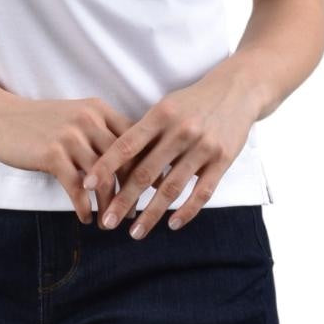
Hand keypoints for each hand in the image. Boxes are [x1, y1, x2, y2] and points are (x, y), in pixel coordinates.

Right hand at [0, 95, 142, 223]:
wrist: (0, 116)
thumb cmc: (41, 121)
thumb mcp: (76, 117)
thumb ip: (100, 132)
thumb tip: (129, 161)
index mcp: (99, 110)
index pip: (135, 140)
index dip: (149, 166)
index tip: (159, 189)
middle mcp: (89, 120)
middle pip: (124, 162)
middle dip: (134, 192)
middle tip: (137, 214)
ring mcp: (71, 136)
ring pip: (103, 180)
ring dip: (110, 206)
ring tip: (110, 223)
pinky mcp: (52, 154)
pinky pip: (77, 188)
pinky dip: (85, 207)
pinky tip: (86, 218)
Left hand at [81, 64, 257, 239]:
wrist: (236, 90)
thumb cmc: (192, 101)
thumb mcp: (165, 107)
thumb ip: (145, 132)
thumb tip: (116, 162)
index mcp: (160, 115)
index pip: (127, 144)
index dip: (106, 166)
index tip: (87, 184)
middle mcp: (180, 131)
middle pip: (146, 172)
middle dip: (124, 200)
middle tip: (107, 222)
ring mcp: (202, 147)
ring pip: (171, 187)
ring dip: (151, 213)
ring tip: (135, 232)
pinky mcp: (222, 160)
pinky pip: (202, 193)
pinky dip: (186, 211)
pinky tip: (172, 225)